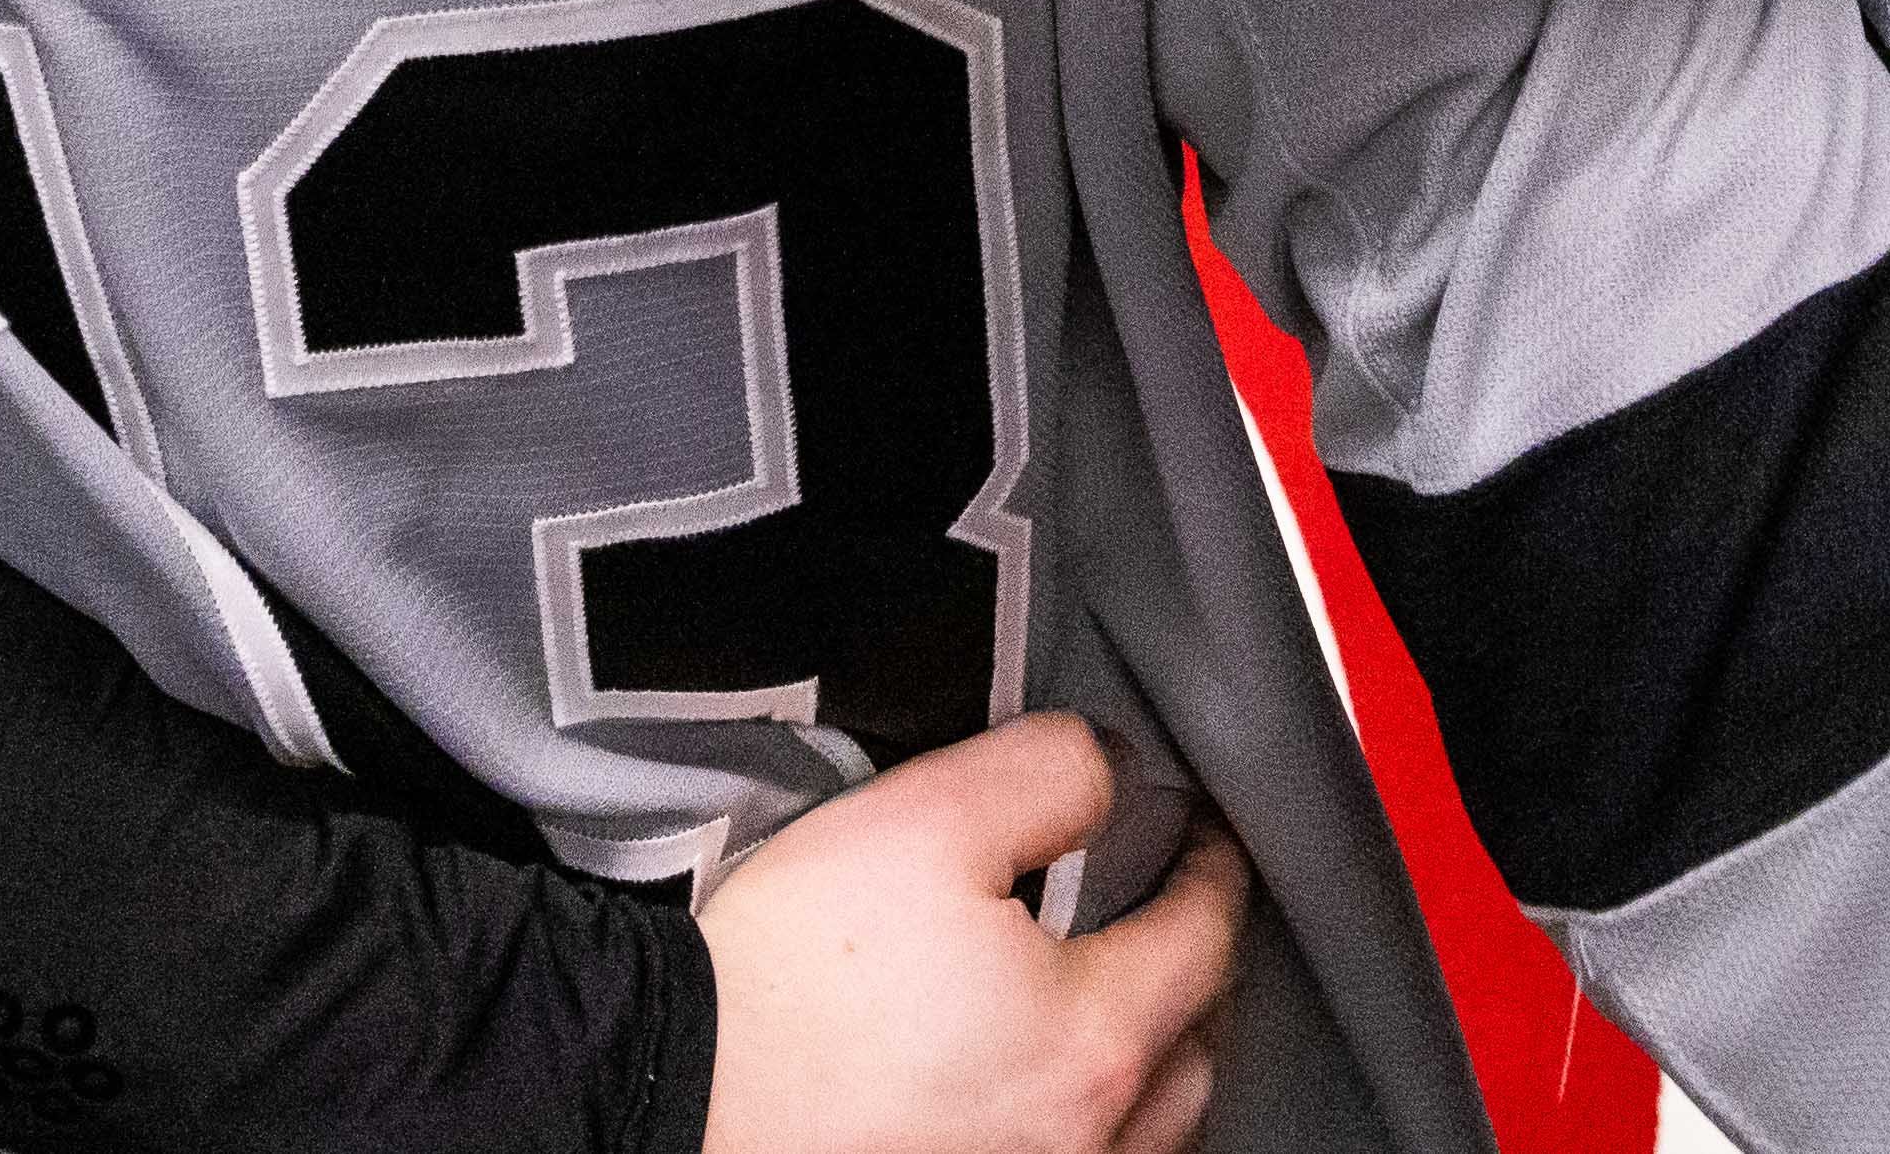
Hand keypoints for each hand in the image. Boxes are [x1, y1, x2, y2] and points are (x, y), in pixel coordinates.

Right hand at [702, 714, 1237, 1153]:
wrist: (674, 1095)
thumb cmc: (789, 978)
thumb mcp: (924, 819)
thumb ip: (1048, 775)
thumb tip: (1110, 773)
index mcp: (1091, 1038)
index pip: (1205, 937)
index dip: (1216, 868)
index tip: (1206, 832)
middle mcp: (1084, 1141)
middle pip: (1196, 1054)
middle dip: (1199, 974)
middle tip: (1174, 914)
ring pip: (1152, 1137)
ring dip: (1161, 1068)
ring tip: (1132, 1016)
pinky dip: (1100, 1130)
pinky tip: (1051, 1098)